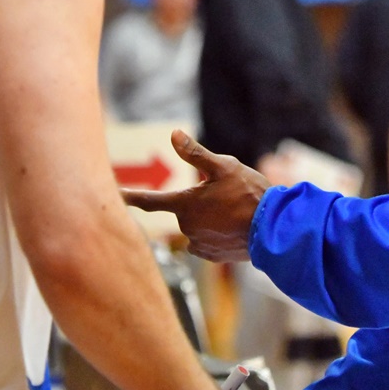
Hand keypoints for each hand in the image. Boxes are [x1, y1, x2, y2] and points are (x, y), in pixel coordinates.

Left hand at [123, 130, 270, 261]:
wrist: (273, 229)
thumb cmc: (249, 194)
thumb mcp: (224, 166)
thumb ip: (195, 153)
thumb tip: (173, 134)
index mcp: (185, 205)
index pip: (150, 201)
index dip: (130, 197)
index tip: (115, 196)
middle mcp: (186, 228)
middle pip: (184, 210)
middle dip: (198, 201)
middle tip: (226, 194)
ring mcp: (199, 244)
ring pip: (196, 226)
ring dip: (207, 218)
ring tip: (234, 211)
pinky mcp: (212, 256)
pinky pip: (207, 241)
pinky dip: (216, 233)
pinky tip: (234, 227)